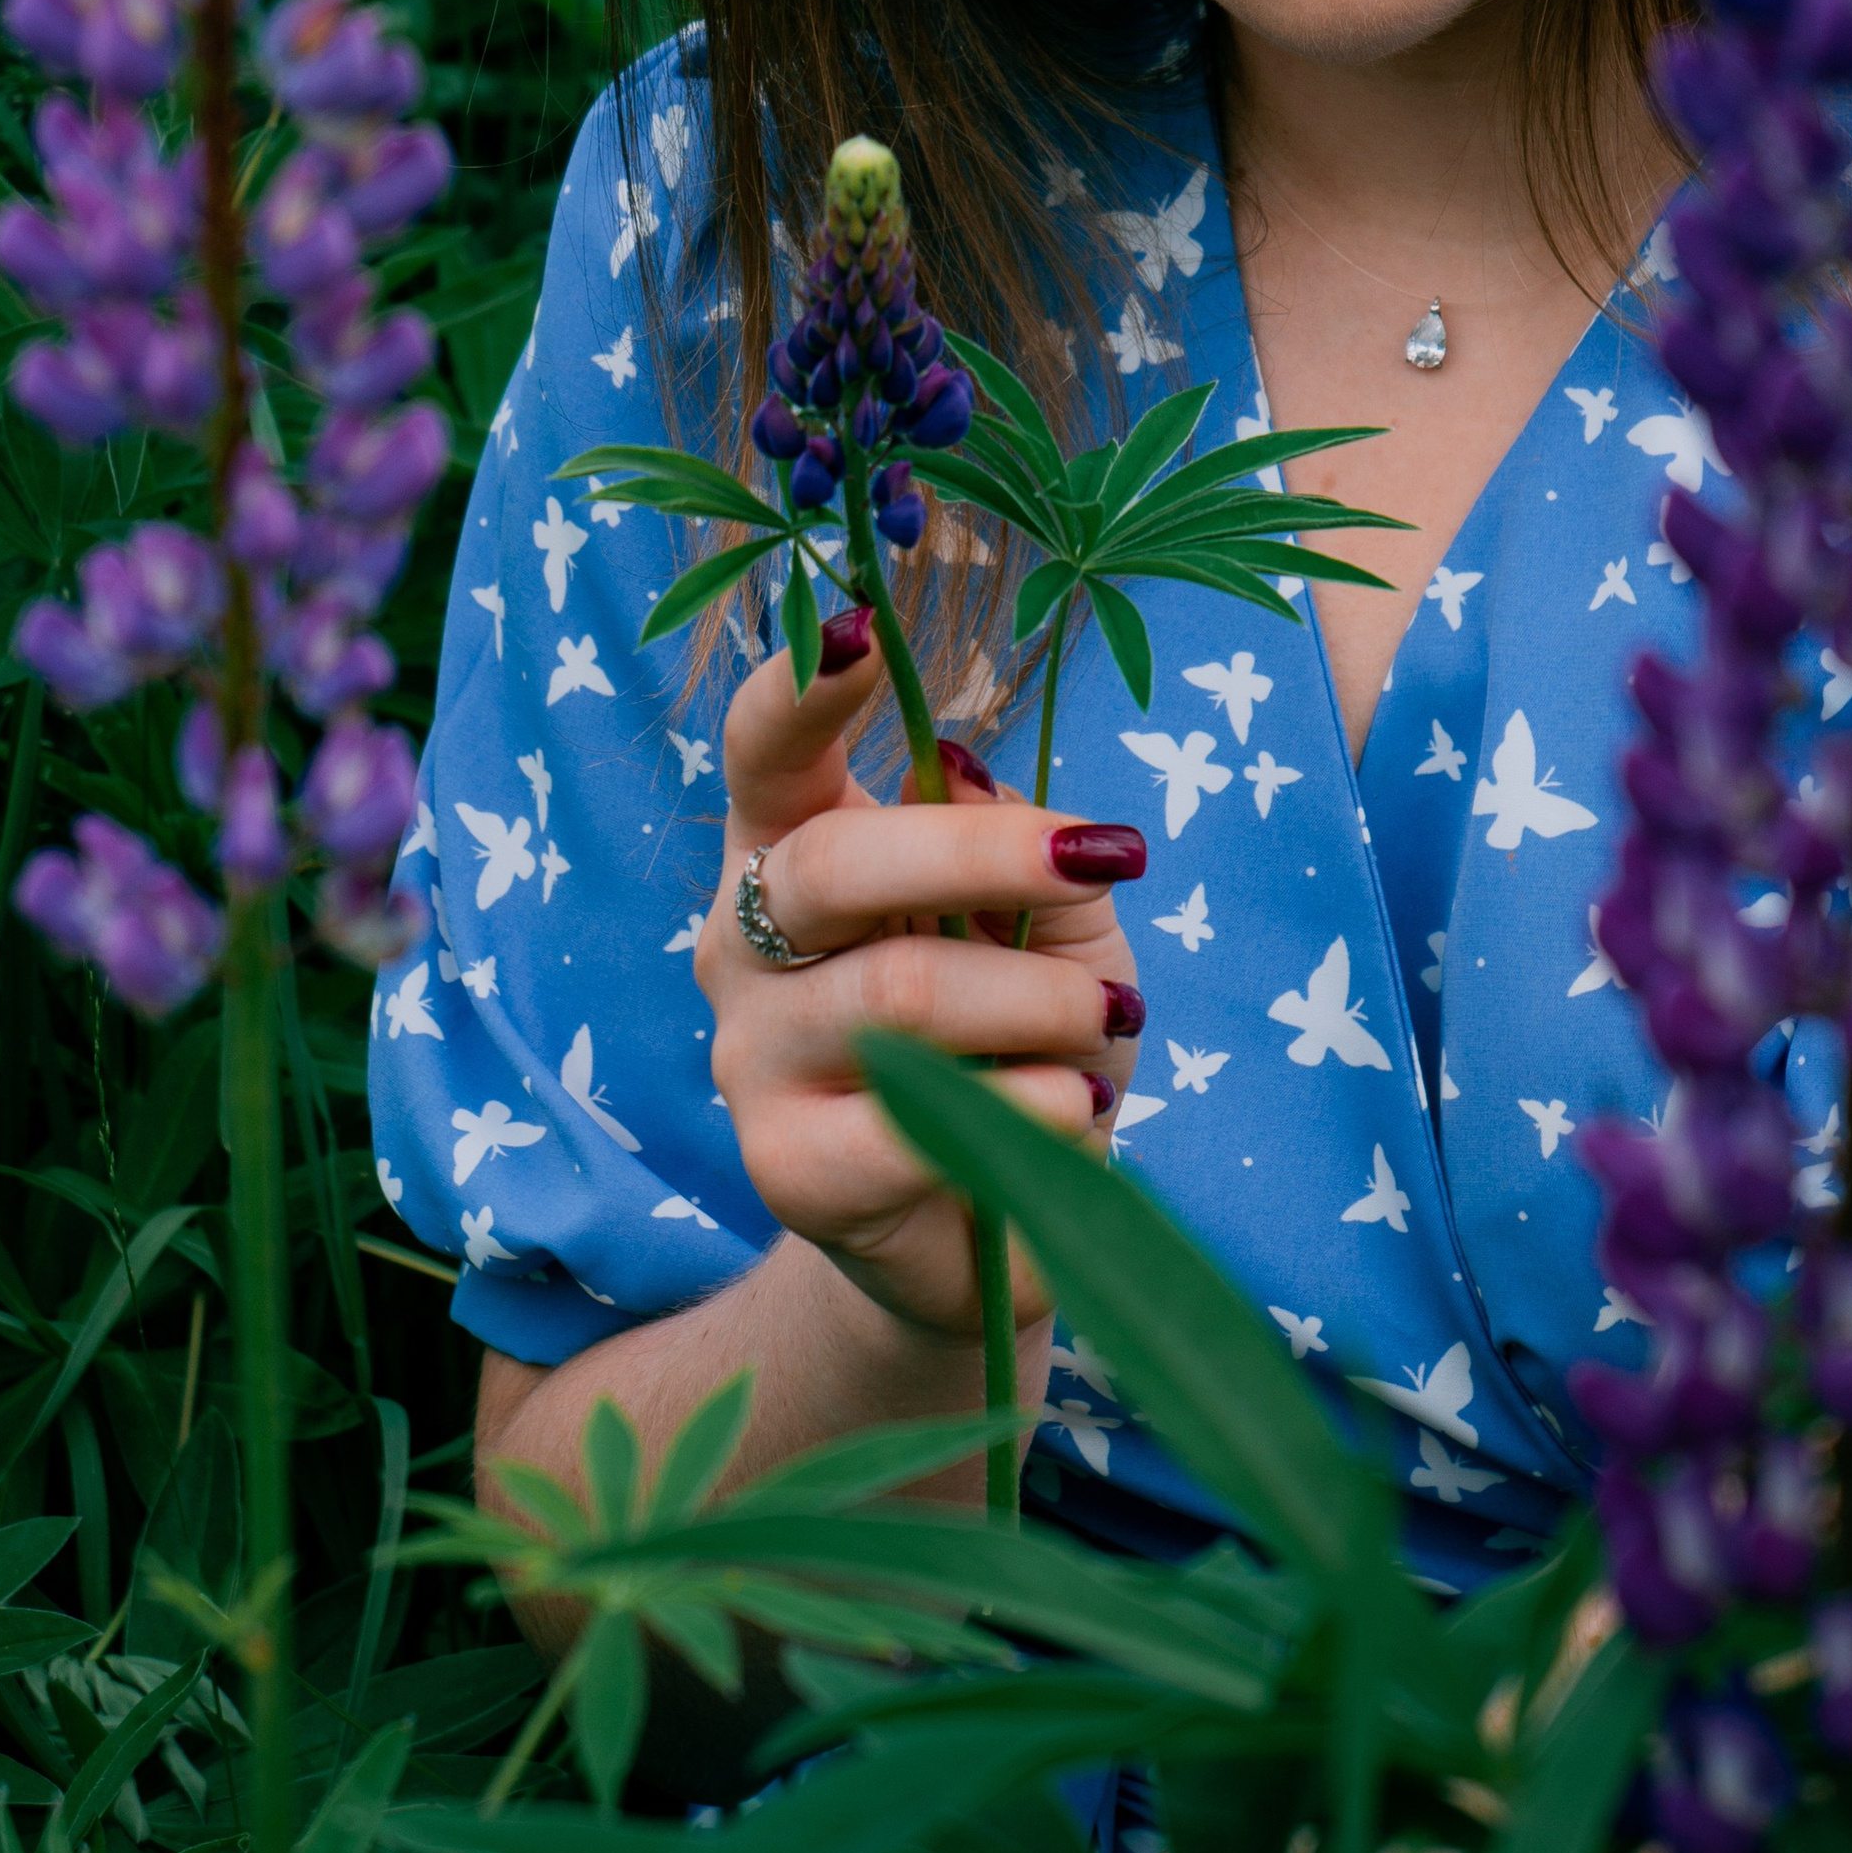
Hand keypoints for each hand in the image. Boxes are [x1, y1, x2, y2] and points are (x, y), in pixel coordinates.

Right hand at [699, 618, 1148, 1340]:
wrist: (992, 1227)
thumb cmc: (1019, 1036)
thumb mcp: (1047, 920)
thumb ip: (1014, 843)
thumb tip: (952, 766)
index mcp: (792, 848)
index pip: (764, 751)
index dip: (800, 687)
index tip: (861, 625)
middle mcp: (743, 940)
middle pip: (834, 863)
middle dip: (984, 853)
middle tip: (1106, 859)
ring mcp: (751, 1057)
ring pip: (899, 995)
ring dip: (1041, 1003)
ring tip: (1109, 1025)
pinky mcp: (787, 1169)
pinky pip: (920, 1122)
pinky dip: (1033, 1107)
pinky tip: (1074, 1109)